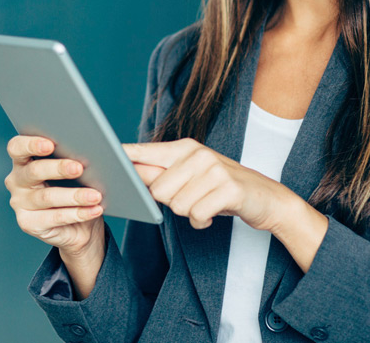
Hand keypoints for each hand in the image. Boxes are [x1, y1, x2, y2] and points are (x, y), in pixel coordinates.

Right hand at [4, 135, 104, 256]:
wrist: (78, 226)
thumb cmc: (73, 188)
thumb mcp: (72, 170)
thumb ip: (73, 157)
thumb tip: (93, 152)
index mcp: (23, 160)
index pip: (17, 147)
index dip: (31, 144)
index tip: (50, 144)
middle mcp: (17, 180)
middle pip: (34, 171)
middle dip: (58, 168)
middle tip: (79, 168)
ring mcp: (20, 203)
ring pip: (48, 197)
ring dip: (75, 196)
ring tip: (95, 195)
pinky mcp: (28, 223)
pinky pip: (56, 218)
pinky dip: (78, 213)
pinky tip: (94, 209)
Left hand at [123, 138, 285, 232]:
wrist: (268, 199)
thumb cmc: (222, 189)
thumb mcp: (192, 176)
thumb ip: (161, 174)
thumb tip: (128, 174)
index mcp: (184, 148)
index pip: (144, 151)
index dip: (122, 156)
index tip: (101, 154)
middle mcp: (197, 154)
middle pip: (157, 189)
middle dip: (171, 203)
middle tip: (191, 199)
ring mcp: (214, 169)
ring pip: (176, 204)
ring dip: (189, 213)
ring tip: (205, 204)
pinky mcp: (228, 188)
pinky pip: (196, 214)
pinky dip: (202, 222)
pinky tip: (213, 214)